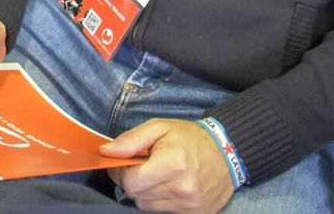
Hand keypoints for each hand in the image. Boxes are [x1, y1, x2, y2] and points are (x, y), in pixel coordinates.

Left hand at [101, 119, 234, 212]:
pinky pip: (163, 212)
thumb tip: (106, 152)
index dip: (121, 172)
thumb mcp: (159, 127)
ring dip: (146, 192)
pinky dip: (160, 200)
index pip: (130, 181)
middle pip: (136, 195)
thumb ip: (131, 140)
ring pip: (147, 206)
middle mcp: (181, 188)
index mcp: (172, 164)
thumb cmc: (189, 138)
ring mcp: (189, 205)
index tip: (124, 163)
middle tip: (141, 167)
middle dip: (132, 181)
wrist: (227, 152)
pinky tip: (169, 186)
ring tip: (157, 175)